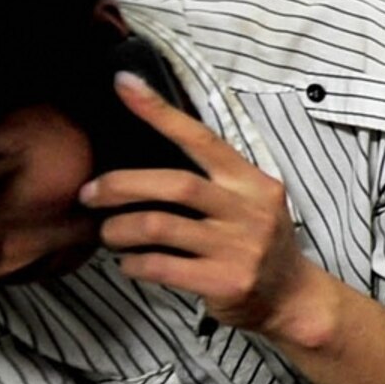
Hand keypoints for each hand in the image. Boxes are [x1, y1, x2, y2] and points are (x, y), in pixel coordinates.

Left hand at [81, 73, 331, 343]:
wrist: (293, 298)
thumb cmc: (256, 244)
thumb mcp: (250, 203)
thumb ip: (212, 181)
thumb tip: (145, 156)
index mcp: (253, 183)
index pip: (202, 139)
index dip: (160, 112)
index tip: (124, 85)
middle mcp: (251, 211)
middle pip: (176, 185)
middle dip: (122, 185)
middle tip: (91, 193)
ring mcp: (241, 249)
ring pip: (160, 227)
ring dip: (120, 229)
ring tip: (109, 234)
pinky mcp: (227, 282)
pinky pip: (161, 267)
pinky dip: (134, 264)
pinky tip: (131, 264)